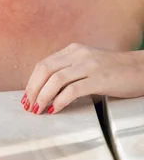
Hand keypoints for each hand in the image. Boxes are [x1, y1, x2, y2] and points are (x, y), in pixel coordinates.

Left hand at [21, 43, 143, 113]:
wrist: (142, 70)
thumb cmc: (115, 71)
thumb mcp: (88, 64)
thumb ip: (70, 70)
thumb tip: (48, 89)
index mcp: (73, 50)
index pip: (44, 64)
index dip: (32, 81)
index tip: (27, 97)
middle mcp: (79, 54)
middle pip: (45, 70)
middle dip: (33, 89)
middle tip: (29, 106)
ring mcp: (89, 65)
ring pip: (56, 79)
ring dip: (43, 96)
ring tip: (39, 110)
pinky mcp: (100, 79)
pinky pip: (73, 90)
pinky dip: (59, 100)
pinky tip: (55, 109)